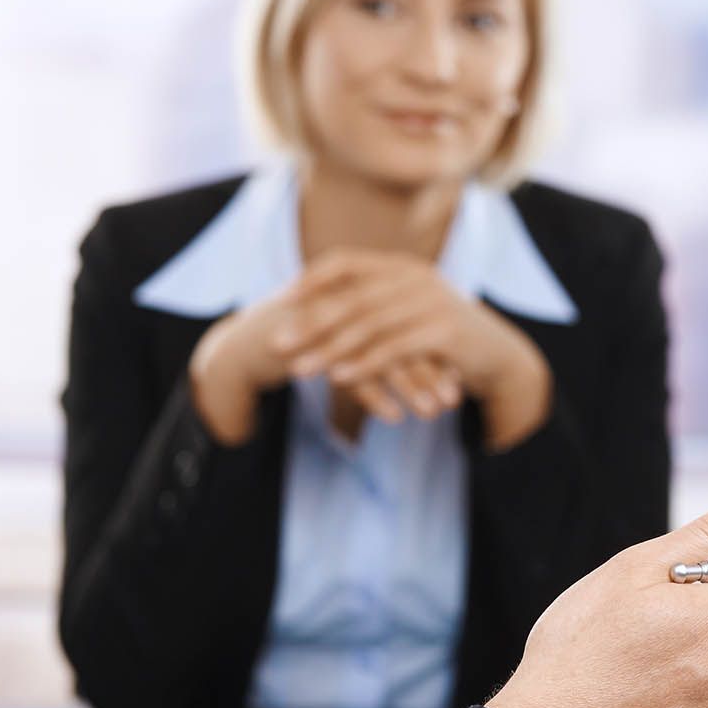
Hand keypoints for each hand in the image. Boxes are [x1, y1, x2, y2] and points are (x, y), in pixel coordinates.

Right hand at [187, 263, 467, 443]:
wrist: (249, 344)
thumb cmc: (306, 341)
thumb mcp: (348, 336)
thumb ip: (385, 341)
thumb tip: (435, 363)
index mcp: (361, 289)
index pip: (409, 320)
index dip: (435, 352)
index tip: (459, 381)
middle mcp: (348, 296)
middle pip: (400, 334)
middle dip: (430, 370)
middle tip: (452, 400)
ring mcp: (327, 317)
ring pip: (378, 352)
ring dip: (409, 386)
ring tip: (431, 414)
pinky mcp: (307, 341)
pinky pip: (348, 371)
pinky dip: (374, 395)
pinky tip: (394, 417)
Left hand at [275, 250, 551, 447]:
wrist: (499, 356)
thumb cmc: (447, 339)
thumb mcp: (410, 314)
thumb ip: (375, 306)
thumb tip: (324, 312)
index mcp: (402, 267)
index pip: (346, 262)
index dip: (311, 278)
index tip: (281, 298)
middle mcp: (415, 277)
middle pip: (351, 298)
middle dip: (310, 322)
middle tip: (278, 343)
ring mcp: (431, 302)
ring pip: (369, 326)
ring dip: (330, 350)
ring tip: (300, 370)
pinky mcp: (444, 332)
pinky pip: (394, 349)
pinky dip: (365, 364)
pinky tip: (340, 379)